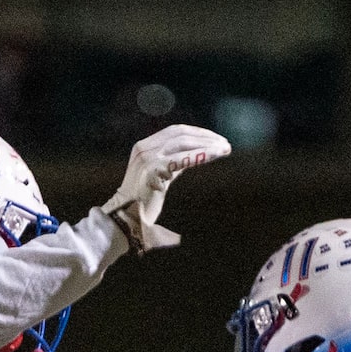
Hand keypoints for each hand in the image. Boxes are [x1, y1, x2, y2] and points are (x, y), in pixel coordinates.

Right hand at [101, 124, 231, 253]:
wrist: (126, 219)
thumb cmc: (144, 202)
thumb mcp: (160, 176)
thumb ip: (174, 164)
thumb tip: (195, 155)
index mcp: (144, 147)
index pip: (175, 132)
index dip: (198, 133)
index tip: (215, 139)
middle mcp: (144, 148)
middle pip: (180, 134)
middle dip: (205, 137)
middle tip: (225, 144)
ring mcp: (147, 158)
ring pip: (182, 143)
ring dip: (206, 145)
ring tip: (224, 149)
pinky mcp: (152, 170)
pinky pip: (181, 159)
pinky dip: (199, 156)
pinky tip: (213, 156)